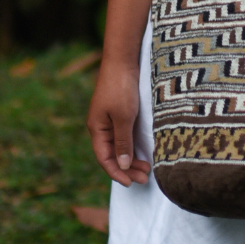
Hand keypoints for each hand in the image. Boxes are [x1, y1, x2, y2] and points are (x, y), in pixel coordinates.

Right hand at [87, 60, 148, 186]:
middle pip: (112, 155)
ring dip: (131, 159)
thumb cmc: (121, 88)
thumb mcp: (123, 117)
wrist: (122, 60)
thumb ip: (123, 142)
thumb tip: (122, 165)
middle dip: (127, 168)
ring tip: (147, 168)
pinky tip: (142, 152)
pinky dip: (132, 146)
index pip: (104, 159)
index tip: (131, 183)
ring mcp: (109, 120)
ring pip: (119, 146)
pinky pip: (123, 136)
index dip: (117, 173)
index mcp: (97, 129)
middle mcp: (101, 127)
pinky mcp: (119, 113)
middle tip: (145, 178)